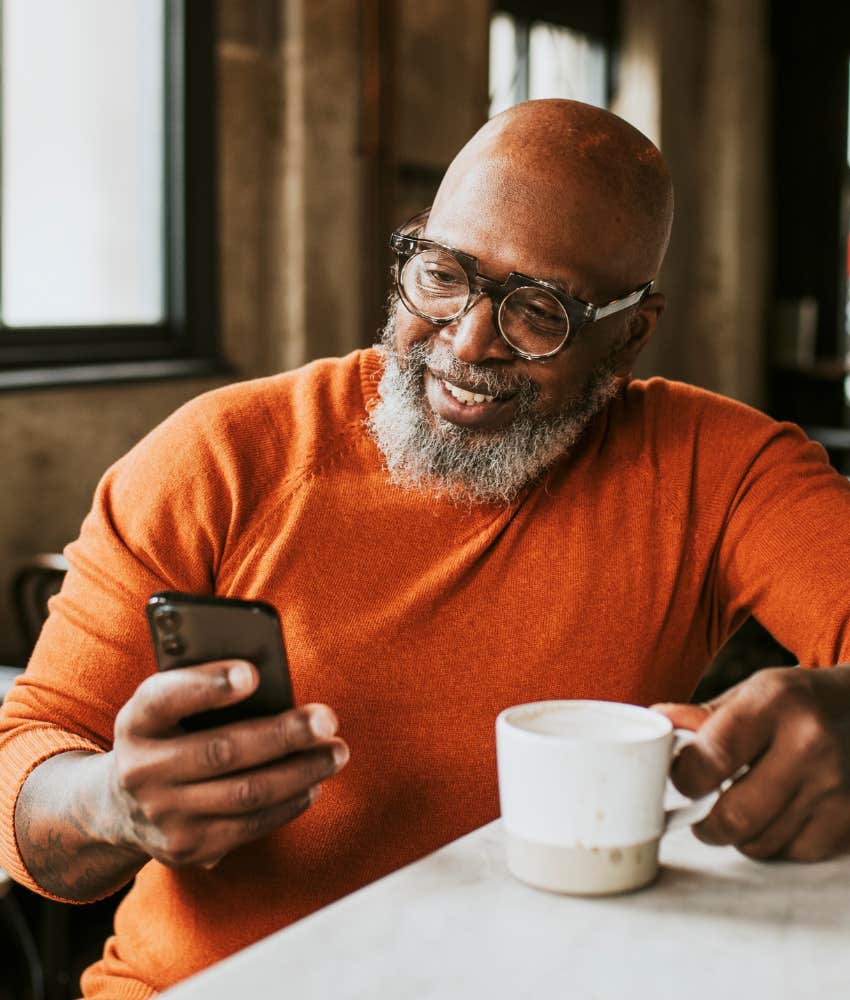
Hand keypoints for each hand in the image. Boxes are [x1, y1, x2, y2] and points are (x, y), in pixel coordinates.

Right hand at [108, 660, 348, 867]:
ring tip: (335, 752)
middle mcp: (142, 772)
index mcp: (136, 722)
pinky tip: (313, 784)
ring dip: (300, 772)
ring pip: (245, 794)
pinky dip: (289, 803)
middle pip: (222, 752)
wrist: (118, 805)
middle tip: (327, 719)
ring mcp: (163, 816)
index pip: (165, 698)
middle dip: (283, 735)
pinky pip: (250, 826)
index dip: (208, 686)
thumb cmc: (165, 733)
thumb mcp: (166, 705)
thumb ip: (204, 687)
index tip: (252, 673)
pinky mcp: (187, 848)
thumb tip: (269, 680)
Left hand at [653, 665, 849, 860]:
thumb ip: (701, 716)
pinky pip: (793, 853)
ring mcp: (834, 785)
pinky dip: (774, 842)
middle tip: (700, 811)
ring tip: (740, 806)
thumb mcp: (748, 692)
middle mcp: (809, 743)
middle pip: (737, 815)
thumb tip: (657, 723)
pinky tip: (774, 815)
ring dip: (739, 834)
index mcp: (774, 702)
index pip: (713, 755)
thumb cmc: (793, 702)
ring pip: (761, 843)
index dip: (685, 777)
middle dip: (706, 822)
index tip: (679, 778)